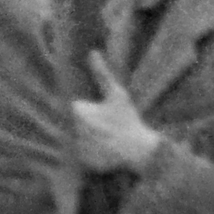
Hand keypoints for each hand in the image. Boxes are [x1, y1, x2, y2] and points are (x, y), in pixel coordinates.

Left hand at [74, 51, 160, 173]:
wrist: (140, 149)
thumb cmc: (128, 119)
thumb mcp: (116, 94)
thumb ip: (101, 73)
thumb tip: (92, 52)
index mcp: (78, 111)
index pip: (78, 109)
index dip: (92, 112)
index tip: (106, 117)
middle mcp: (73, 128)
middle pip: (78, 124)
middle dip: (91, 125)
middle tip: (110, 128)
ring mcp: (78, 146)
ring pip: (81, 139)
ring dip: (92, 139)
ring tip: (109, 139)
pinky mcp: (83, 161)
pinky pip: (85, 155)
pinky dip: (93, 154)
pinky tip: (107, 151)